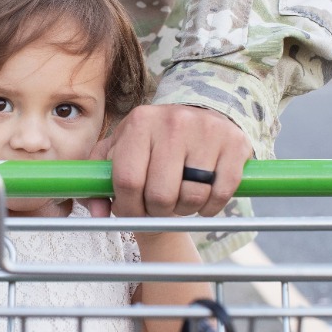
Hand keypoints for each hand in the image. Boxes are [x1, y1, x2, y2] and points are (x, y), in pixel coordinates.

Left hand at [87, 105, 251, 217]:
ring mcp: (207, 130)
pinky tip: (203, 199)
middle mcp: (173, 121)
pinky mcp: (235, 143)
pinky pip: (221, 193)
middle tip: (159, 207)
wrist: (198, 117)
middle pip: (160, 194)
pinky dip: (210, 207)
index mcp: (139, 122)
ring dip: (184, 210)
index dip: (129, 208)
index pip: (128, 180)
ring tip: (180, 198)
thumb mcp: (119, 152)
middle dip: (157, 212)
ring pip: (192, 196)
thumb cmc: (152, 142)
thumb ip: (99, 183)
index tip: (134, 213)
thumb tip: (97, 214)